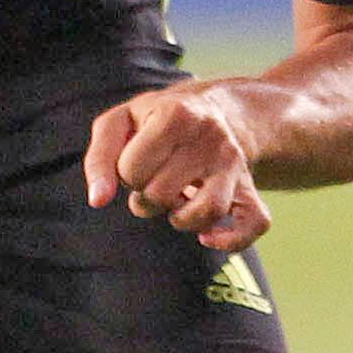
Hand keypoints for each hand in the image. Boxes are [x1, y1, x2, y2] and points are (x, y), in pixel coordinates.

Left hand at [84, 82, 272, 253]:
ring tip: (174, 203)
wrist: (212, 111)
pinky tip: (206, 238)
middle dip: (146, 197)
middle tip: (152, 181)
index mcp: (177, 114)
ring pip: (206, 212)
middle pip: (161, 194)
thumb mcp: (120, 123)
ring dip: (179, 219)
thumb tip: (98, 200)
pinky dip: (230, 240)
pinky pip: (254, 224)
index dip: (125, 174)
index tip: (136, 160)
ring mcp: (234, 165)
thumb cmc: (155, 121)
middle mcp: (212, 138)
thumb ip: (100, 159)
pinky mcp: (250, 188)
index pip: (132, 170)